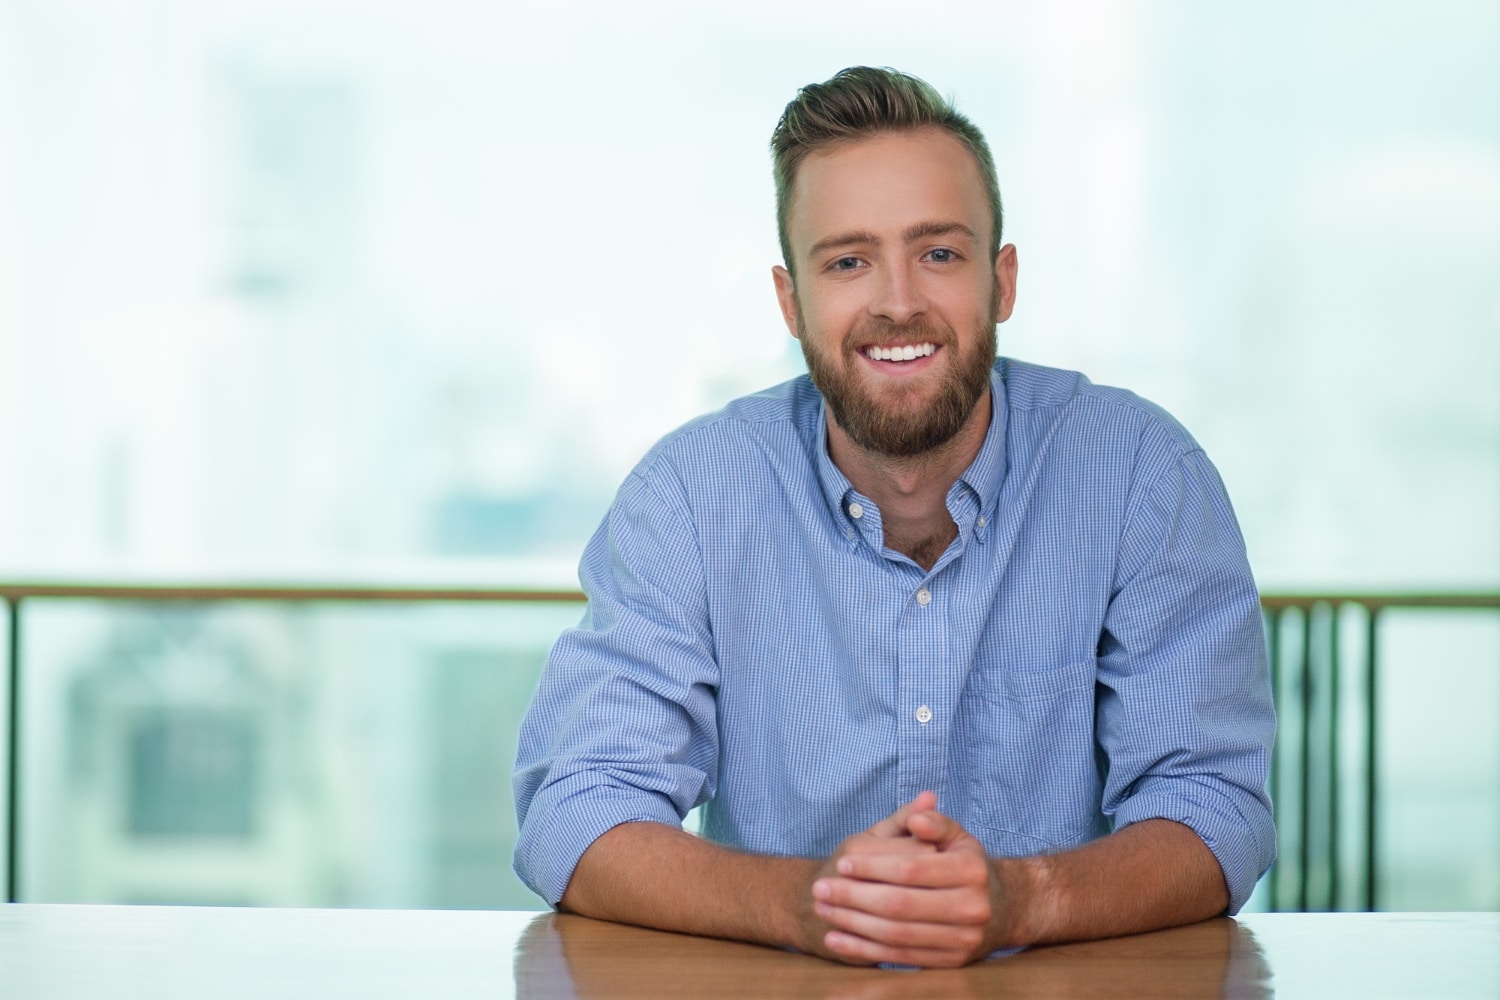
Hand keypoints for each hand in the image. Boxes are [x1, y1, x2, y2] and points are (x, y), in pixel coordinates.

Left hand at [809, 791, 1001, 967]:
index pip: (911, 868)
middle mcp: (972, 907)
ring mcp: (963, 940)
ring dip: (852, 924)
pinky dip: (863, 950)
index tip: (841, 862)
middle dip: (854, 896)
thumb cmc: (962, 864)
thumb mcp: (955, 835)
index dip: (873, 866)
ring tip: (822, 909)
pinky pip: (898, 959)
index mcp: (971, 869)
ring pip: (896, 934)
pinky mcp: (949, 963)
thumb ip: (933, 821)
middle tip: (820, 888)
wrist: (997, 909)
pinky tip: (835, 938)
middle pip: (900, 904)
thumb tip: (917, 814)